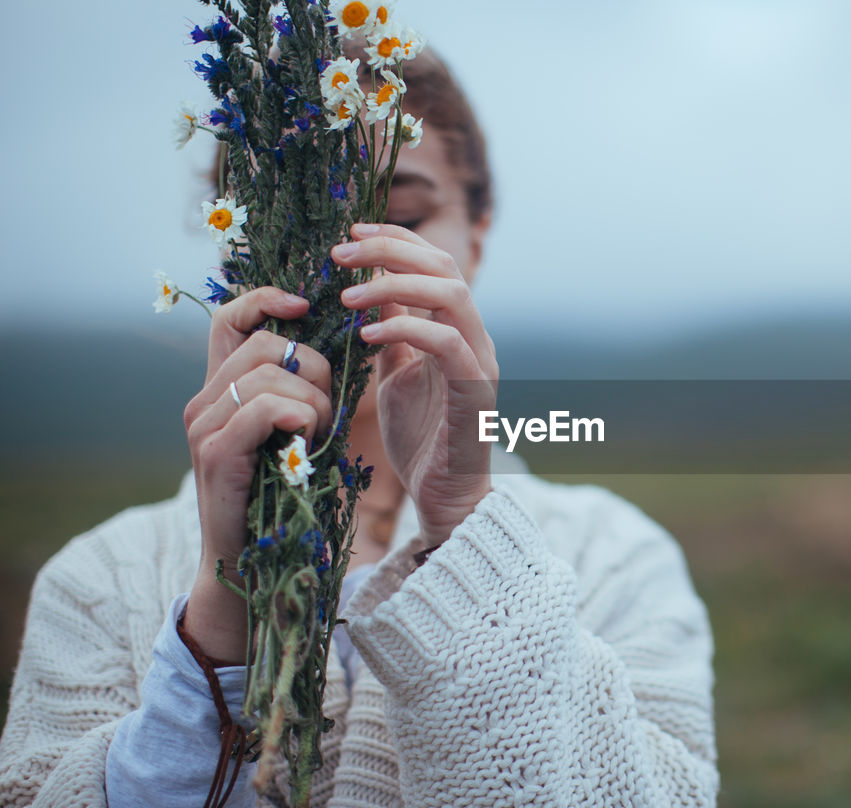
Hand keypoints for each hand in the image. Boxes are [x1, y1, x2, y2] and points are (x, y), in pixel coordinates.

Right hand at [182, 287, 333, 661]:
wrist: (256, 561)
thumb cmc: (287, 494)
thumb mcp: (299, 430)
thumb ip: (306, 388)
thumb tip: (342, 342)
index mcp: (224, 388)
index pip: (232, 318)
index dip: (267, 299)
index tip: (305, 307)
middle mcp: (205, 401)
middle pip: (265, 343)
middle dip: (313, 367)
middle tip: (328, 408)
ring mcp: (204, 427)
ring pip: (267, 374)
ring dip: (311, 398)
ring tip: (318, 433)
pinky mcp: (213, 455)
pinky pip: (259, 409)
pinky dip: (294, 414)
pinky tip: (306, 433)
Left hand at [333, 223, 496, 546]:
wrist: (444, 499)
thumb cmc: (420, 440)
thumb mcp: (394, 374)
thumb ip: (390, 332)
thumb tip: (366, 289)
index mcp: (456, 329)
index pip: (433, 262)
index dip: (394, 240)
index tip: (348, 234)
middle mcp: (474, 337)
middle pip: (444, 265)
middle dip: (390, 250)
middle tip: (339, 253)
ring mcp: (479, 362)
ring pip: (452, 294)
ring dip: (395, 284)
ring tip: (347, 296)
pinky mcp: (474, 392)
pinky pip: (446, 343)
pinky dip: (404, 329)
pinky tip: (365, 335)